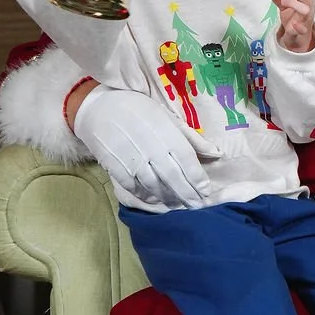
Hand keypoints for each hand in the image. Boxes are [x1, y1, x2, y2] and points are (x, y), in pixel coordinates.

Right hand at [71, 86, 211, 207]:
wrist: (98, 107)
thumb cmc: (138, 109)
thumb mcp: (166, 116)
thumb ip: (190, 137)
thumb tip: (216, 153)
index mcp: (165, 132)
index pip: (187, 160)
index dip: (197, 178)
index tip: (206, 191)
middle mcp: (150, 146)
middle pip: (173, 177)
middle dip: (187, 194)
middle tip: (197, 206)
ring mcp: (131, 158)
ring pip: (154, 185)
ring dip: (168, 198)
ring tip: (179, 206)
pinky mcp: (115, 166)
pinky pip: (133, 187)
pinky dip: (145, 196)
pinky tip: (154, 200)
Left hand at [268, 0, 314, 51]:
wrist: (297, 34)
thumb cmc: (293, 16)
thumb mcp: (284, 5)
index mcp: (306, 0)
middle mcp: (308, 8)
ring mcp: (306, 19)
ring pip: (305, 10)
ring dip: (293, 4)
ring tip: (283, 5)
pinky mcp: (301, 31)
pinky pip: (303, 29)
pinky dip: (299, 27)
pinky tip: (294, 24)